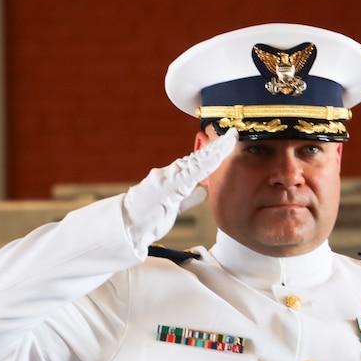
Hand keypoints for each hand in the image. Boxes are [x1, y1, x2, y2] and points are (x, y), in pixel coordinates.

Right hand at [123, 128, 237, 250]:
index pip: (198, 163)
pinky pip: (192, 173)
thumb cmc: (147, 217)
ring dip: (215, 150)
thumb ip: (188, 197)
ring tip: (230, 139)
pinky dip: (206, 163)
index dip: (214, 153)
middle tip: (234, 134)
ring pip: (197, 160)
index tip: (229, 144)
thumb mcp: (173, 206)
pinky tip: (217, 156)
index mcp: (173, 178)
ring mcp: (169, 177)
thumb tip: (202, 191)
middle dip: (218, 145)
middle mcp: (171, 173)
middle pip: (199, 157)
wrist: (126, 226)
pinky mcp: (168, 186)